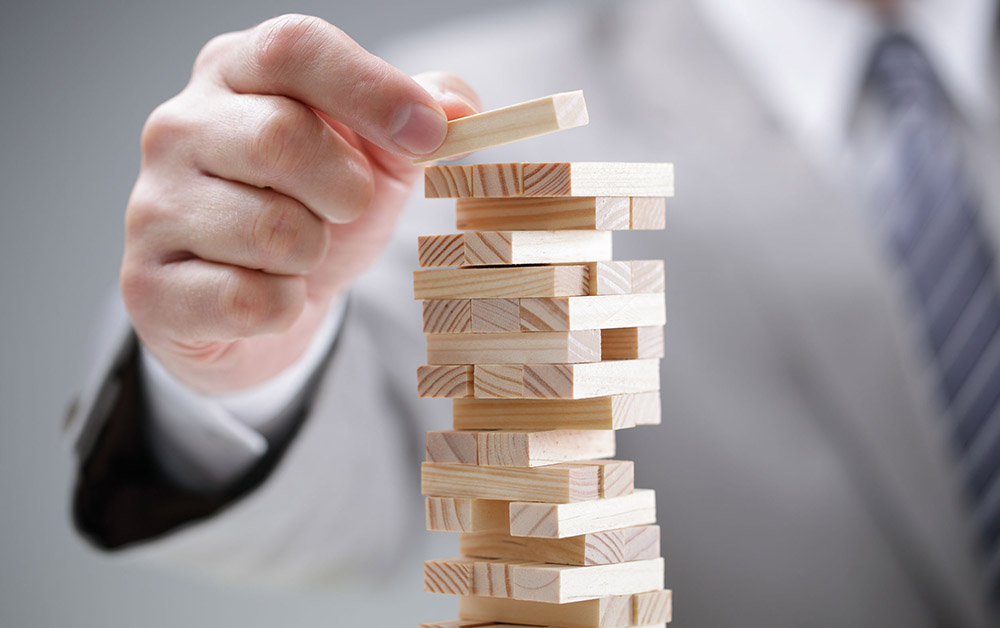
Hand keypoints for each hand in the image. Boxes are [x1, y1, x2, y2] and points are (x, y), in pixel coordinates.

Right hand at [120, 14, 478, 392]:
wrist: (256, 306)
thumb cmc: (315, 212)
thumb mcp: (376, 158)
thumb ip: (419, 119)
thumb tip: (458, 108)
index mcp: (235, 73)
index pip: (294, 48)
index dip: (371, 89)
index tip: (429, 136)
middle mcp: (179, 127)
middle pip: (281, 139)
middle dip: (345, 190)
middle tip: (344, 208)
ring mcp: (153, 206)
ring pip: (271, 231)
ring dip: (314, 255)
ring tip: (297, 253)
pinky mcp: (149, 287)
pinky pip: (249, 301)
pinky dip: (284, 307)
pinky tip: (268, 296)